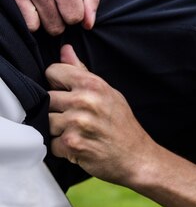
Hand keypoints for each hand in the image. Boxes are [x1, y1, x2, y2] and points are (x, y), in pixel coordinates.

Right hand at [0, 0, 98, 34]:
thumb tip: (89, 25)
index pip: (75, 16)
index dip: (76, 15)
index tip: (71, 6)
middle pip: (58, 24)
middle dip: (62, 21)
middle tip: (59, 8)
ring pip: (42, 26)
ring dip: (48, 23)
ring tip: (48, 9)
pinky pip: (27, 23)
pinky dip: (33, 23)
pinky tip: (35, 11)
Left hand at [47, 45, 152, 184]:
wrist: (137, 156)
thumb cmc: (122, 125)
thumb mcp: (108, 93)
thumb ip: (82, 72)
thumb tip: (66, 50)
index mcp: (92, 85)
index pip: (53, 72)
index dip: (59, 84)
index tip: (70, 95)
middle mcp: (84, 101)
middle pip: (47, 99)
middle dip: (59, 110)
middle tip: (79, 119)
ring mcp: (77, 123)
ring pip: (47, 122)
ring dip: (59, 130)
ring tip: (79, 133)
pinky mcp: (71, 144)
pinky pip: (51, 144)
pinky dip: (63, 148)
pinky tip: (80, 146)